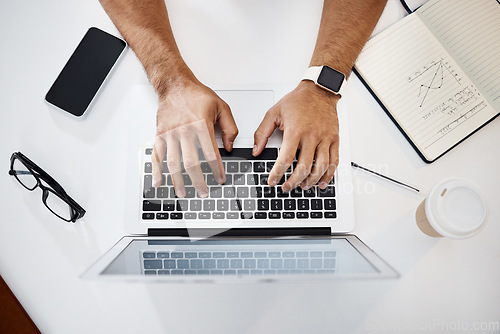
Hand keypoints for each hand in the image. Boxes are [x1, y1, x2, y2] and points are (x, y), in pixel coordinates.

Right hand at [151, 76, 237, 197]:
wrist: (174, 85)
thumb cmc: (196, 95)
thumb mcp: (221, 107)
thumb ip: (230, 127)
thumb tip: (230, 146)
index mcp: (201, 125)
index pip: (210, 153)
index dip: (216, 169)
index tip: (220, 179)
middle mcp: (185, 131)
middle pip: (191, 162)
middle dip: (198, 181)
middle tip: (203, 192)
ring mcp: (170, 134)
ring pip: (173, 162)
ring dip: (178, 181)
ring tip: (183, 193)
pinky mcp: (160, 135)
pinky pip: (157, 155)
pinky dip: (156, 170)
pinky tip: (159, 182)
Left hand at [253, 81, 339, 190]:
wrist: (320, 90)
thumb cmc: (298, 100)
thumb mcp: (274, 113)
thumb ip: (262, 133)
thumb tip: (256, 150)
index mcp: (295, 130)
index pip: (286, 158)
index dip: (278, 173)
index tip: (273, 181)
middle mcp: (312, 136)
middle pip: (304, 167)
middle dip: (293, 182)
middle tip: (286, 187)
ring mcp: (325, 138)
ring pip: (321, 167)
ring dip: (311, 181)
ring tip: (303, 186)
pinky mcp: (334, 139)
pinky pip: (334, 161)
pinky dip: (329, 175)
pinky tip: (322, 182)